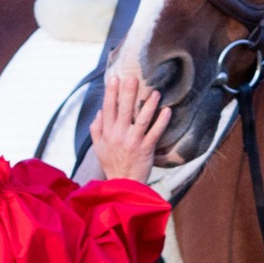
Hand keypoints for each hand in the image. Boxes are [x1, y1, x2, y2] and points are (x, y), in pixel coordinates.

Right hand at [90, 56, 166, 182]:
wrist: (123, 185)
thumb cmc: (111, 164)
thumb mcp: (98, 147)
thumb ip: (96, 129)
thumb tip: (100, 111)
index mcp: (107, 133)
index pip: (108, 109)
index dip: (111, 93)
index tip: (114, 78)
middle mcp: (119, 135)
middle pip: (124, 110)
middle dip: (128, 93)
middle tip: (133, 77)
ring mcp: (133, 142)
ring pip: (142, 119)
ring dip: (149, 105)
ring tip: (155, 92)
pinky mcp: (146, 149)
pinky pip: (155, 132)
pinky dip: (162, 121)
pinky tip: (167, 110)